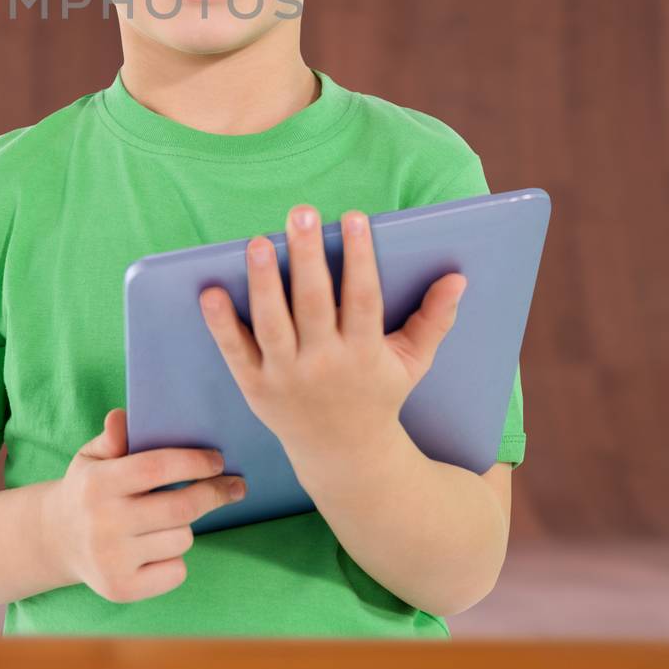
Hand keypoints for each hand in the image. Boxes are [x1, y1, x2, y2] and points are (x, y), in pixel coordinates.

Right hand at [42, 408, 246, 602]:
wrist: (58, 540)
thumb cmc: (88, 489)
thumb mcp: (92, 457)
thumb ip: (113, 437)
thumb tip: (122, 416)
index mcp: (96, 483)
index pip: (155, 468)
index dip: (193, 462)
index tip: (218, 460)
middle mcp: (102, 523)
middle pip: (179, 509)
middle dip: (214, 494)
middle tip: (234, 486)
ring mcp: (111, 560)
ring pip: (181, 539)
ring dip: (187, 526)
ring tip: (173, 518)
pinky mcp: (121, 589)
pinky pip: (175, 572)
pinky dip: (176, 558)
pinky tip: (159, 548)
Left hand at [198, 206, 466, 470]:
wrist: (343, 455)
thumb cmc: (378, 394)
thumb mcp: (412, 361)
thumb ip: (434, 319)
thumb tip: (458, 277)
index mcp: (364, 353)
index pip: (363, 299)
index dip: (360, 258)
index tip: (354, 216)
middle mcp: (325, 364)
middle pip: (314, 305)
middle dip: (307, 257)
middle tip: (301, 213)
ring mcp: (287, 377)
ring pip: (273, 325)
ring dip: (263, 283)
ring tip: (257, 242)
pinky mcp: (255, 387)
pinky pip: (236, 352)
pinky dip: (222, 324)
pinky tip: (210, 291)